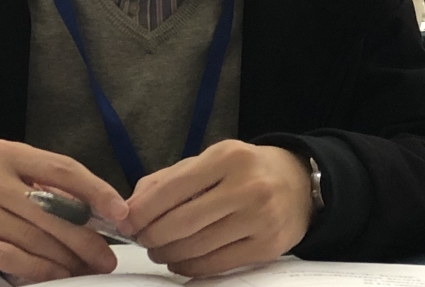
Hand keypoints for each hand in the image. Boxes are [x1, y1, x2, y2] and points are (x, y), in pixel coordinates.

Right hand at [0, 139, 128, 282]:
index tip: (120, 212)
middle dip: (85, 237)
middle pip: (50, 209)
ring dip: (66, 259)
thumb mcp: (18, 180)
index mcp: (8, 152)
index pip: (62, 169)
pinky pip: (11, 258)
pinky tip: (57, 276)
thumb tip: (105, 214)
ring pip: (33, 237)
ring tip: (86, 270)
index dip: (95, 190)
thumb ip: (53, 189)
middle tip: (107, 258)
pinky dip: (40, 270)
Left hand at [121, 140, 312, 276]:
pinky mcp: (266, 247)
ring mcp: (258, 218)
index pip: (174, 187)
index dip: (144, 209)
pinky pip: (217, 265)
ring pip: (197, 247)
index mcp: (227, 157)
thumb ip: (171, 177)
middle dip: (152, 236)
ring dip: (168, 254)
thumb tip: (133, 203)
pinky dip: (190, 268)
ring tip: (159, 250)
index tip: (126, 221)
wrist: (298, 182)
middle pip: (183, 222)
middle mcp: (245, 186)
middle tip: (141, 239)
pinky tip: (180, 262)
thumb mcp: (212, 159)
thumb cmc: (245, 169)